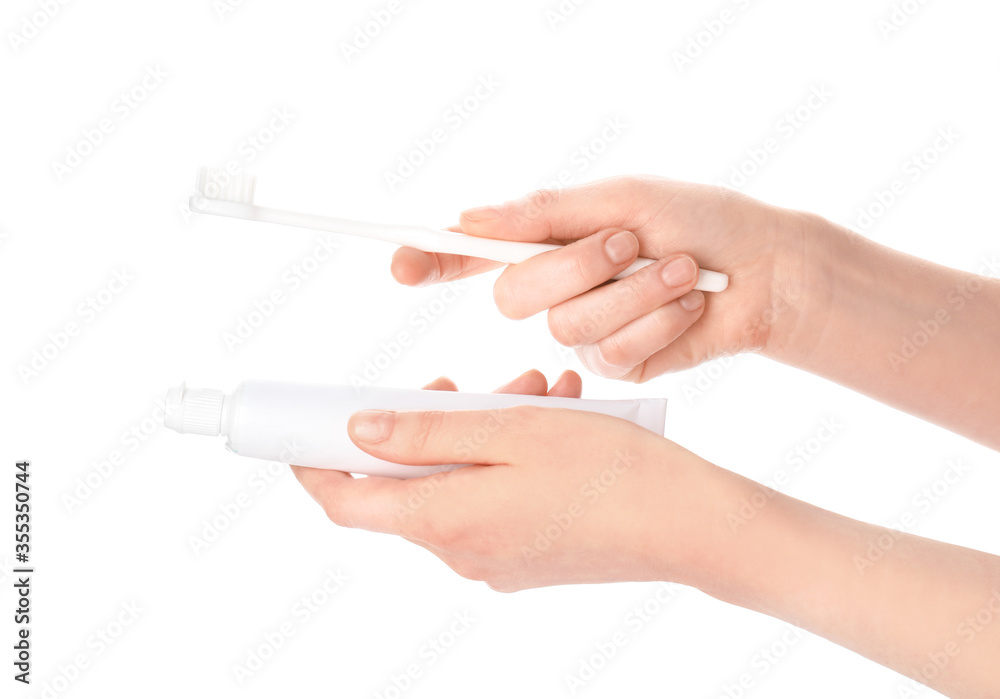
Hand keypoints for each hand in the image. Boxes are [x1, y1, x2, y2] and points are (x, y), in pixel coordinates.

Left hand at [291, 370, 716, 590]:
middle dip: (427, 424)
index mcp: (446, 521)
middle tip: (460, 384)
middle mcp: (462, 552)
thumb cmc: (608, 473)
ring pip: (458, 482)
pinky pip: (494, 498)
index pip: (346, 502)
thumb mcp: (509, 431)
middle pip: (408, 484)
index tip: (301, 429)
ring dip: (479, 431)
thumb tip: (359, 431)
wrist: (690, 527)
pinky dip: (507, 456)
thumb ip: (427, 434)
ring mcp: (496, 559)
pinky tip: (555, 420)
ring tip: (534, 391)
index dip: (314, 464)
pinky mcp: (528, 556)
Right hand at [392, 176, 825, 380]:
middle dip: (577, 266)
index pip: (472, 253)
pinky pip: (612, 353)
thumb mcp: (624, 198)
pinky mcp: (617, 367)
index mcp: (550, 241)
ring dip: (634, 292)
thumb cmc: (700, 221)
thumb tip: (471, 217)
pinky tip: (688, 304)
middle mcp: (557, 289)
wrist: (766, 271)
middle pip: (514, 297)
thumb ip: (546, 213)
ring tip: (678, 269)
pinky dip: (658, 321)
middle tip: (629, 242)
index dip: (431, 259)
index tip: (399, 265)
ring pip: (568, 326)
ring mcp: (585, 333)